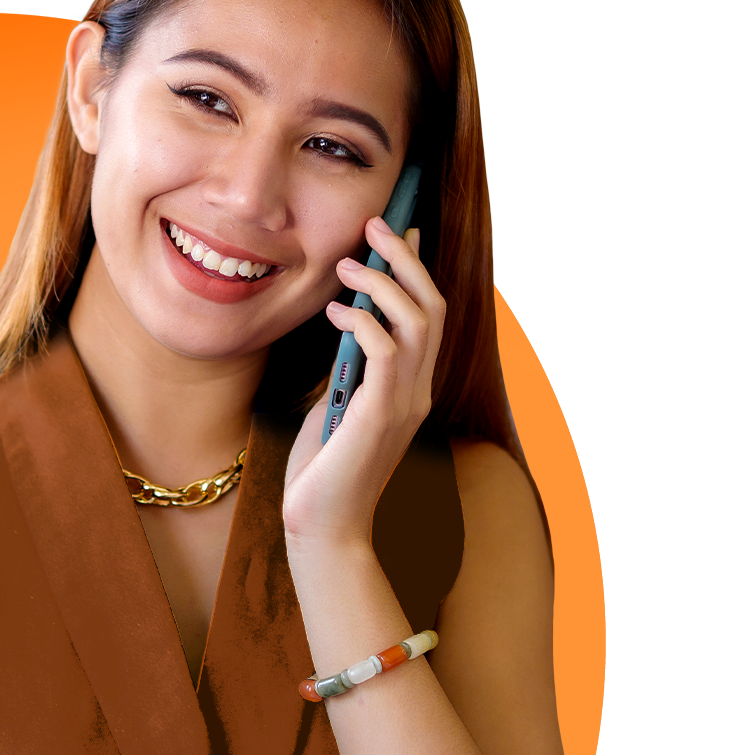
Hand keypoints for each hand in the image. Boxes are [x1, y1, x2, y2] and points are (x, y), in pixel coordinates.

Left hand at [281, 218, 444, 546]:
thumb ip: (348, 368)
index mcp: (411, 389)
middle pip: (433, 307)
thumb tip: (344, 322)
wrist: (321, 529)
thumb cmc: (321, 472)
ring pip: (418, 320)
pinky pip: (386, 351)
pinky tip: (333, 311)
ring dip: (384, 282)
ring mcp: (404, 404)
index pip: (429, 317)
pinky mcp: (380, 415)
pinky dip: (362, 321)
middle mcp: (418, 392)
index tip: (403, 231)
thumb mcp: (335, 406)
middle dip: (407, 259)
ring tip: (349, 264)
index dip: (418, 270)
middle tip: (376, 225)